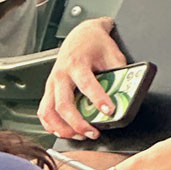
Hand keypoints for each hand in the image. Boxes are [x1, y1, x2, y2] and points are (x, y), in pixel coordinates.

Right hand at [37, 17, 125, 140]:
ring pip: (49, 112)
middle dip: (78, 123)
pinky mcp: (49, 89)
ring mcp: (52, 83)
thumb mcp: (113, 54)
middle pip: (63, 104)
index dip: (98, 99)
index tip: (109, 111)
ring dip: (63, 128)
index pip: (87, 84)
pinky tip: (63, 131)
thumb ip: (119, 73)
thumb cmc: (95, 43)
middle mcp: (61, 74)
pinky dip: (51, 125)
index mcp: (77, 63)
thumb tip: (126, 93)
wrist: (81, 34)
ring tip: (79, 135)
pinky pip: (44, 111)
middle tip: (93, 133)